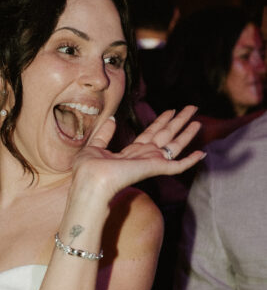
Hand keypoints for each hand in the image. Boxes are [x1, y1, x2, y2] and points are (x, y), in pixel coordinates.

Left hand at [72, 106, 204, 199]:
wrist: (91, 181)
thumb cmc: (88, 169)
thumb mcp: (94, 147)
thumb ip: (104, 135)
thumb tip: (112, 120)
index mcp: (131, 152)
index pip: (150, 133)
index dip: (161, 121)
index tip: (170, 110)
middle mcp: (144, 156)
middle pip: (166, 135)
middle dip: (179, 121)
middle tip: (192, 108)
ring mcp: (151, 162)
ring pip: (175, 145)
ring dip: (187, 133)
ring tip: (199, 121)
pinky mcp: (156, 168)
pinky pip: (178, 166)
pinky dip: (190, 160)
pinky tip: (201, 153)